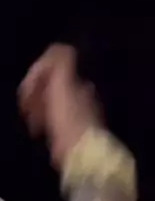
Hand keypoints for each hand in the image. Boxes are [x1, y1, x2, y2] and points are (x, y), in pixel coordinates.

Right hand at [18, 43, 102, 169]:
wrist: (82, 152)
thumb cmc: (70, 118)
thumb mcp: (63, 84)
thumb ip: (62, 62)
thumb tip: (59, 48)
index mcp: (78, 82)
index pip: (53, 67)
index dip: (36, 74)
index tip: (29, 87)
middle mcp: (79, 95)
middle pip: (50, 85)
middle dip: (34, 92)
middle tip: (25, 105)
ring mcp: (76, 113)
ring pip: (50, 102)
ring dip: (36, 109)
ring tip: (32, 121)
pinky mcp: (70, 130)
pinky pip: (52, 120)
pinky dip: (42, 122)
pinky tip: (38, 130)